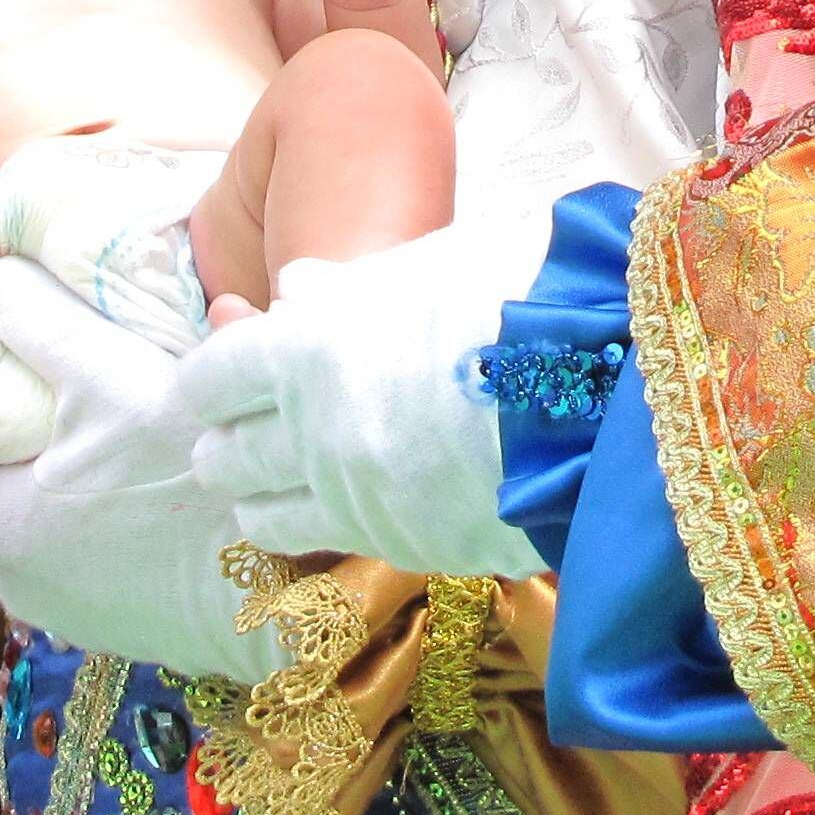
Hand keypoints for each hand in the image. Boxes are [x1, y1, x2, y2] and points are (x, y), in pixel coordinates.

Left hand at [0, 260, 280, 679]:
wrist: (288, 585)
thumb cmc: (189, 479)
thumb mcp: (112, 375)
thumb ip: (41, 321)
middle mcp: (15, 584)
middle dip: (5, 434)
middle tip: (38, 374)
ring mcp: (71, 611)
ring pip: (39, 519)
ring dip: (60, 473)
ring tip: (100, 416)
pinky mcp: (123, 621)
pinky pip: (89, 550)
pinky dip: (103, 510)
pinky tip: (145, 473)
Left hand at [178, 204, 552, 576]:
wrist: (604, 394)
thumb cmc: (521, 300)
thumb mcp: (427, 267)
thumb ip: (351, 286)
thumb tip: (294, 287)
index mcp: (310, 348)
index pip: (214, 377)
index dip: (209, 379)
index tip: (215, 382)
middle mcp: (312, 432)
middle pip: (227, 453)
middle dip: (224, 443)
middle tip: (230, 438)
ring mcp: (353, 499)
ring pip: (264, 515)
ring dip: (256, 497)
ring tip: (264, 489)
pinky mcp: (402, 547)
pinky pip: (327, 544)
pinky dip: (314, 528)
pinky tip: (330, 512)